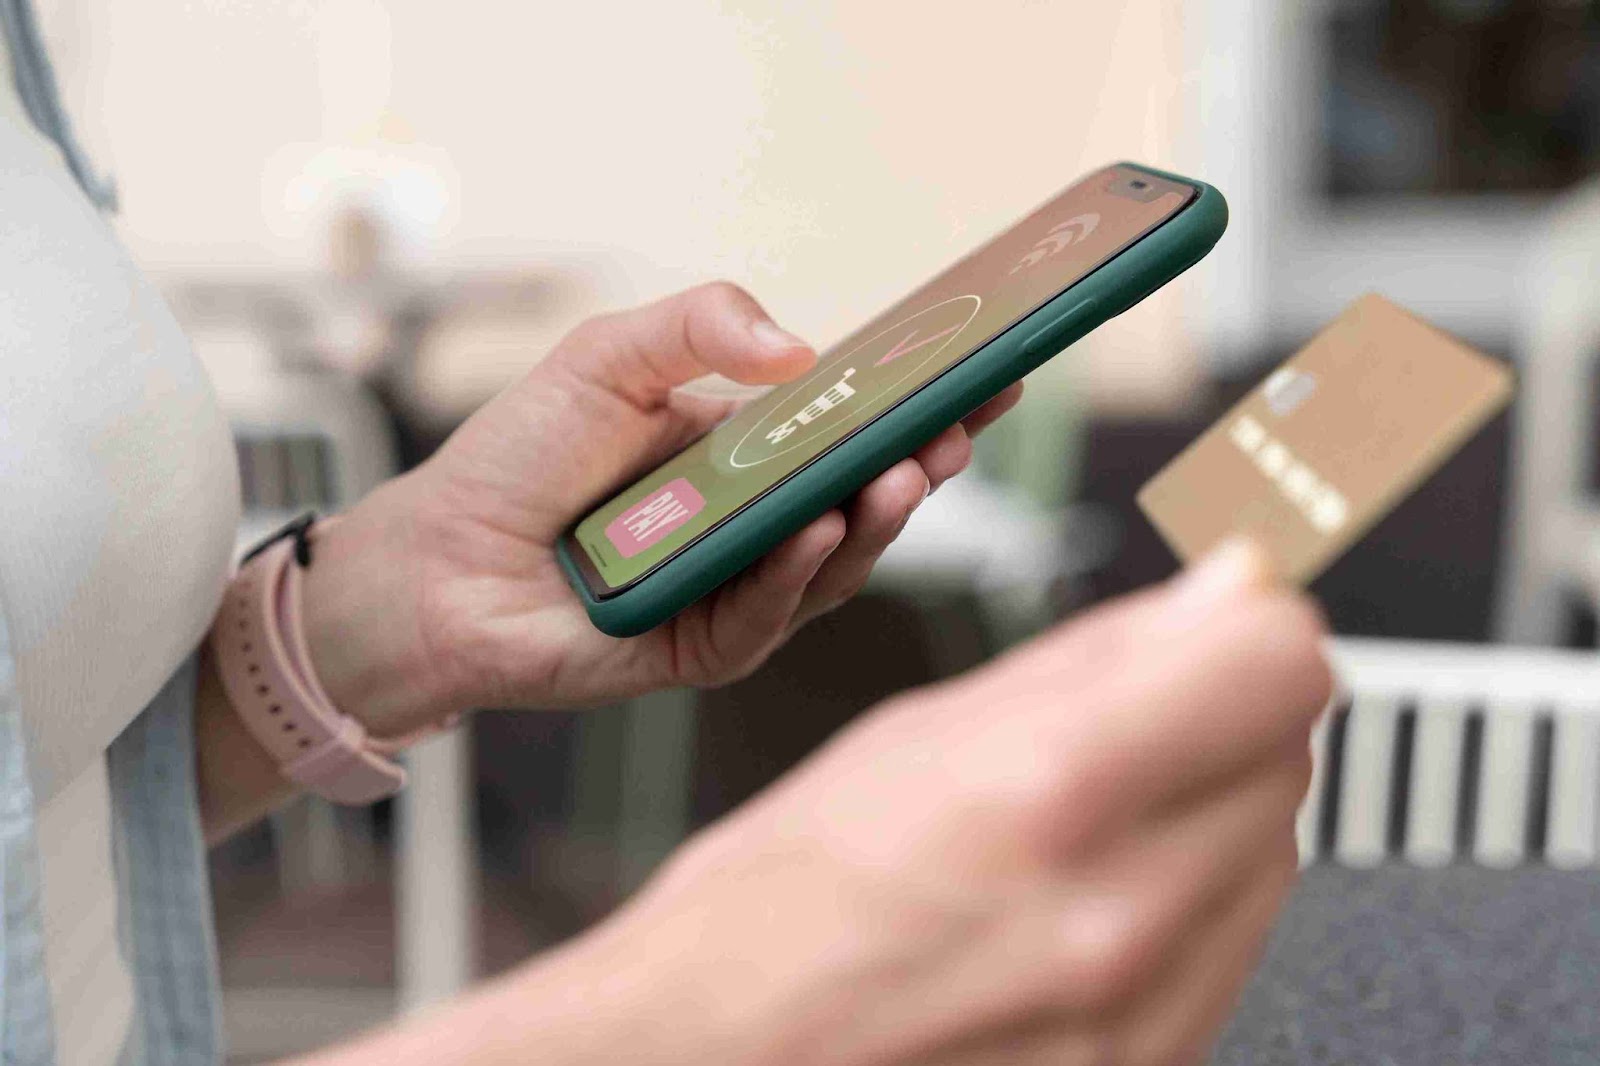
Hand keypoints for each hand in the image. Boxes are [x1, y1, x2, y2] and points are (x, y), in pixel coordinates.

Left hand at [302, 282, 1022, 731]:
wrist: (439, 558)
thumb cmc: (520, 456)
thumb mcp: (607, 358)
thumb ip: (698, 325)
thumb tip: (802, 348)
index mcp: (748, 450)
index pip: (853, 424)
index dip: (919, 402)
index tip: (985, 372)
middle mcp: (757, 523)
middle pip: (863, 499)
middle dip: (919, 465)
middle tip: (956, 430)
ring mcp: (737, 589)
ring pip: (833, 565)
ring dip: (873, 523)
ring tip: (900, 475)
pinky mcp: (704, 649)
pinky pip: (765, 616)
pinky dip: (792, 576)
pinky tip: (812, 533)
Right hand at [524, 541, 1329, 1065]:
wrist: (725, 1065)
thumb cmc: (776, 910)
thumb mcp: (915, 735)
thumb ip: (1100, 659)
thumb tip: (1227, 591)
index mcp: (1048, 791)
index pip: (1279, 665)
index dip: (1249, 623)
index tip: (1217, 622)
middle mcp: (1119, 914)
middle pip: (1286, 753)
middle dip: (1216, 715)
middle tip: (1117, 727)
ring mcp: (1144, 1012)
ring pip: (1270, 851)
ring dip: (1202, 811)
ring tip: (1075, 829)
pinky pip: (1232, 946)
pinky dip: (1182, 900)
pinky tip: (1081, 901)